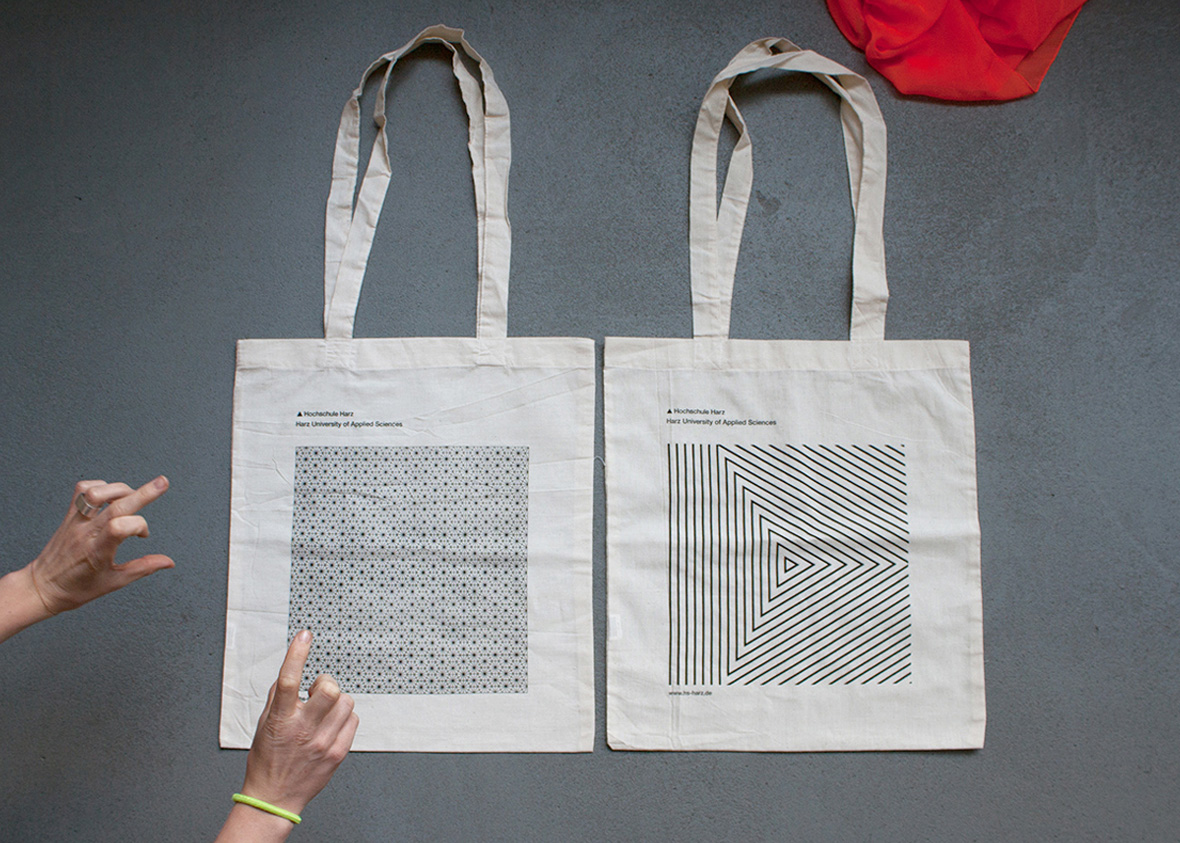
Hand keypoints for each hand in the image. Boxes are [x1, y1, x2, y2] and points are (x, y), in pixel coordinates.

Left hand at [28, 476, 172, 614]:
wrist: (42, 587)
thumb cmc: (75, 588)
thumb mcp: (114, 582)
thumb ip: (143, 568)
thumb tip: (167, 562)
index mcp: (97, 552)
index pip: (120, 527)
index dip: (140, 526)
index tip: (144, 535)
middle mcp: (85, 533)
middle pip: (115, 506)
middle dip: (143, 493)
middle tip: (162, 483)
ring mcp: (75, 522)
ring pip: (97, 493)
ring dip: (120, 489)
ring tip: (131, 497)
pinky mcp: (69, 515)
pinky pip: (82, 490)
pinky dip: (100, 486)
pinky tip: (110, 496)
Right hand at [240, 630, 358, 816]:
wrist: (274, 798)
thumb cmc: (267, 761)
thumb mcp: (263, 725)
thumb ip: (276, 698)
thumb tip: (289, 673)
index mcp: (280, 720)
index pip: (288, 680)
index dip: (297, 654)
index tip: (304, 636)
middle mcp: (302, 730)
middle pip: (329, 689)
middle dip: (326, 683)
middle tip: (318, 691)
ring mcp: (322, 742)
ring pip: (345, 702)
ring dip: (336, 701)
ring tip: (323, 712)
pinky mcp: (337, 752)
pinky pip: (353, 720)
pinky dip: (344, 717)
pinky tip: (331, 725)